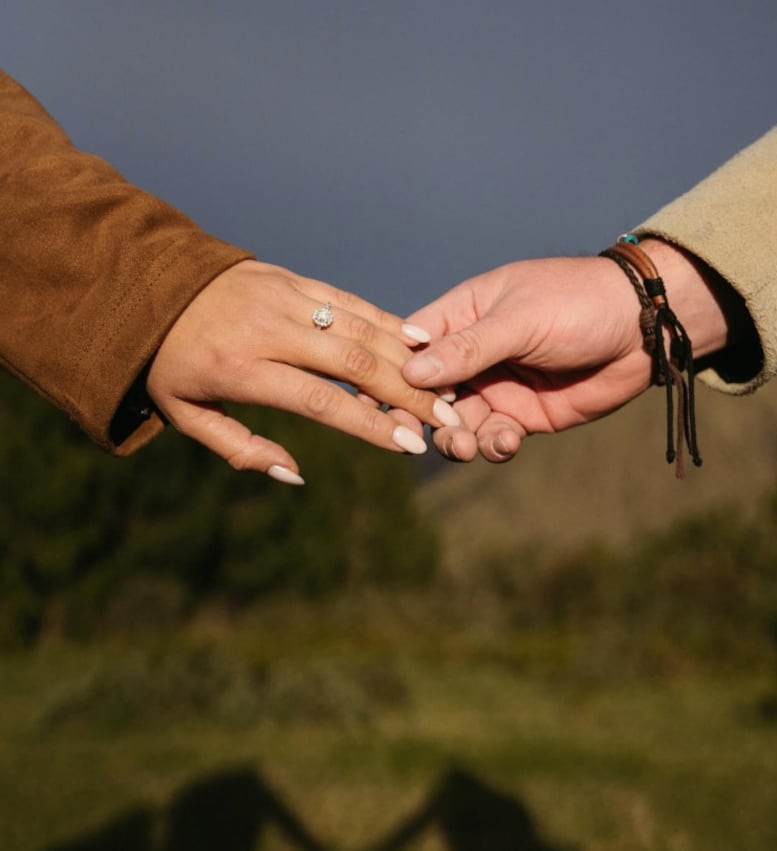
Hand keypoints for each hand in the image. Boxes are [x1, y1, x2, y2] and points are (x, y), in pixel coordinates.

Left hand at [147, 260, 460, 481]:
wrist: (149, 283)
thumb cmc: (168, 361)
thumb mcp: (185, 414)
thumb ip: (240, 448)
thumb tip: (296, 473)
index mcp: (240, 369)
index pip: (319, 400)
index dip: (368, 425)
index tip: (409, 446)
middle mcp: (269, 329)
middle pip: (352, 362)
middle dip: (406, 394)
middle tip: (447, 420)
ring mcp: (285, 298)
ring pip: (360, 328)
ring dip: (407, 362)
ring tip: (445, 389)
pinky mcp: (294, 279)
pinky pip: (350, 302)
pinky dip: (387, 323)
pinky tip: (418, 344)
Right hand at [402, 241, 738, 462]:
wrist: (643, 327)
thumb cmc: (579, 302)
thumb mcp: (521, 319)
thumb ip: (469, 348)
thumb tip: (412, 373)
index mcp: (461, 316)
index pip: (412, 347)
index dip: (393, 374)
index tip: (379, 401)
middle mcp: (471, 354)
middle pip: (427, 393)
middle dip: (425, 416)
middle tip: (426, 434)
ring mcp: (495, 386)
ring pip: (456, 422)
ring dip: (456, 438)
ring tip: (467, 446)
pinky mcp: (521, 415)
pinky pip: (493, 437)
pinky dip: (493, 445)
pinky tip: (506, 442)